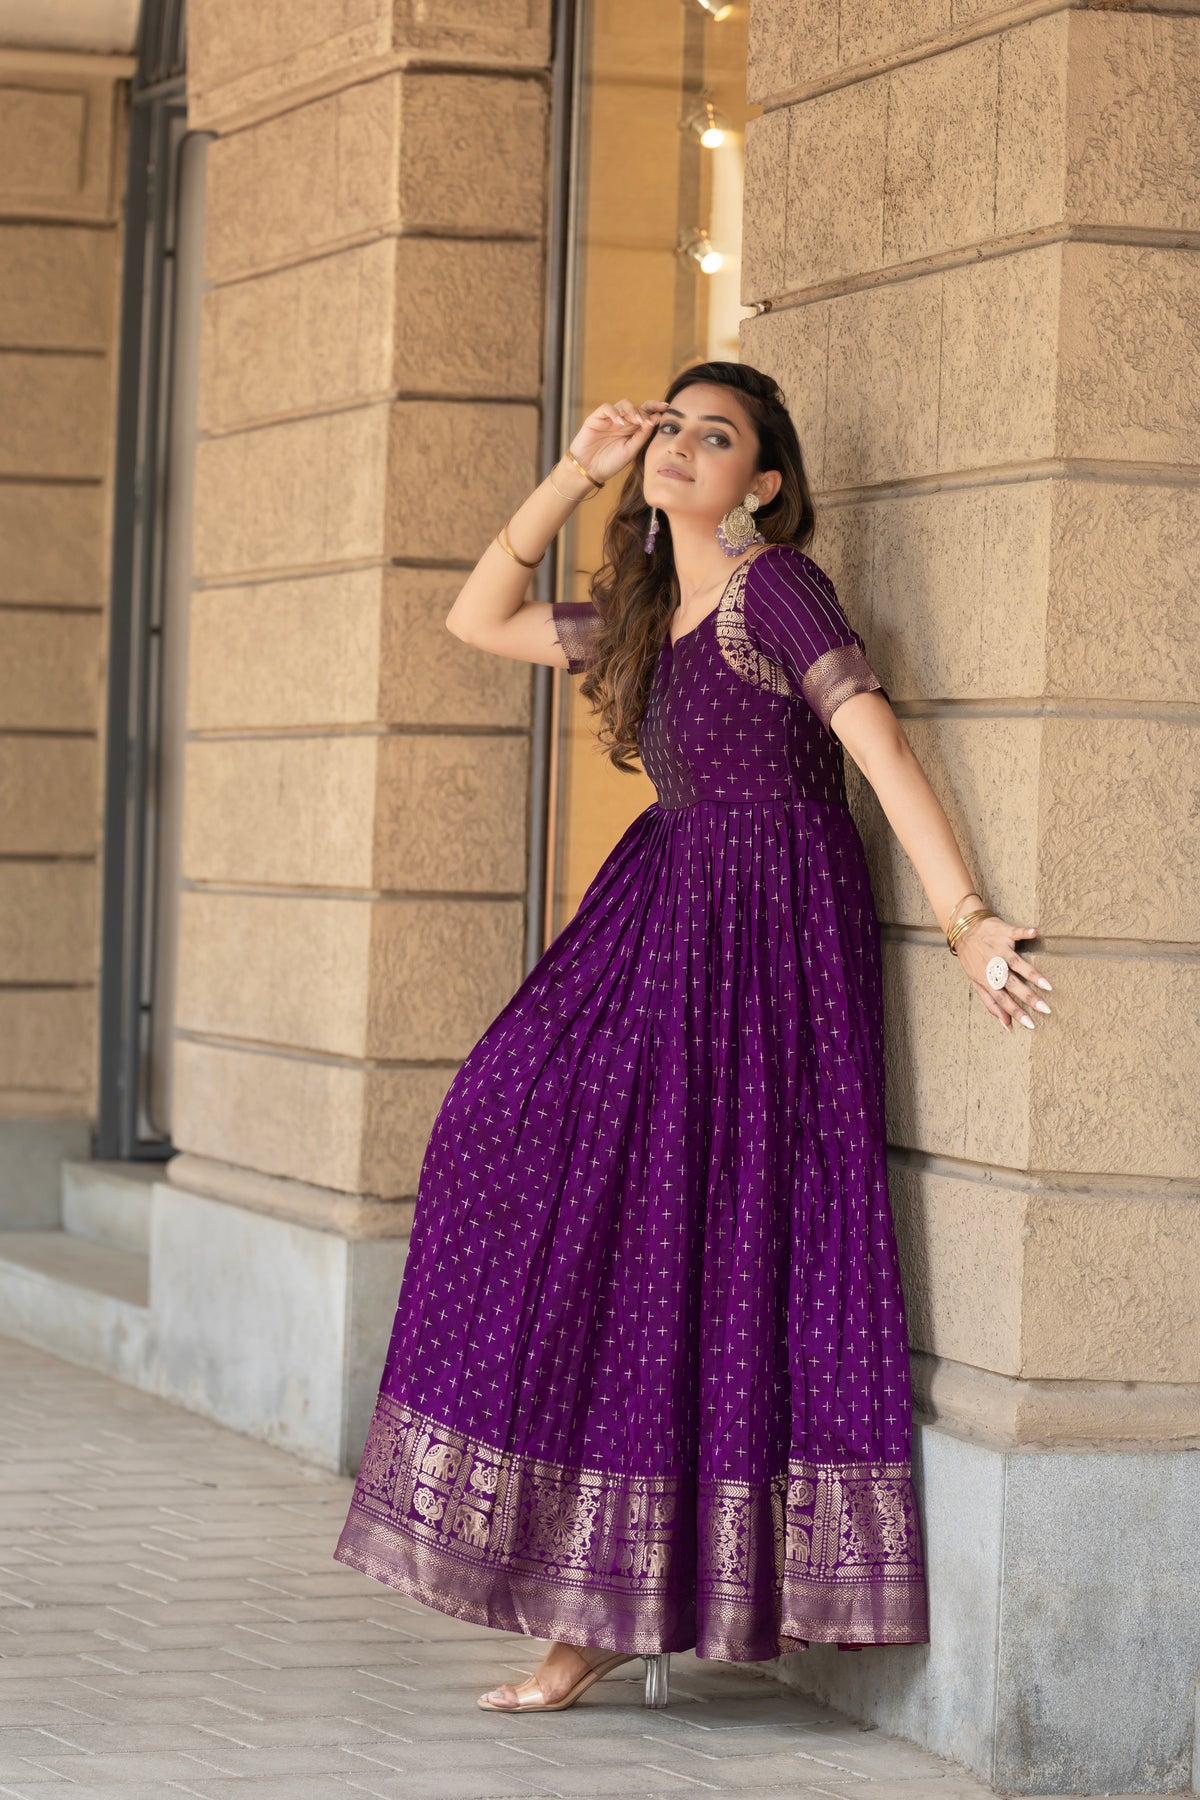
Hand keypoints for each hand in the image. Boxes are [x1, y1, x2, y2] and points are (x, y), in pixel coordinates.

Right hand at [567, 398, 668, 484]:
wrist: (589, 471)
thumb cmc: (610, 463)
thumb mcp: (631, 451)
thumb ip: (642, 436)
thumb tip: (656, 419)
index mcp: (632, 429)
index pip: (646, 413)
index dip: (656, 407)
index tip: (666, 407)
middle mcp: (622, 421)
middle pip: (637, 406)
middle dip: (645, 411)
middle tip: (649, 421)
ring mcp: (610, 419)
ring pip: (624, 404)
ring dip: (632, 411)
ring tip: (637, 421)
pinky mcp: (596, 418)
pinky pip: (607, 408)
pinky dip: (615, 413)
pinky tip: (620, 423)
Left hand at [954, 914, 1052, 1032]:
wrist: (964, 929)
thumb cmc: (972, 959)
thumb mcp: (976, 982)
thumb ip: (991, 1003)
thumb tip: (1006, 1024)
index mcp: (987, 979)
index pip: (1003, 1000)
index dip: (1016, 1012)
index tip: (1031, 1024)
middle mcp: (994, 966)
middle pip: (1013, 984)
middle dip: (1029, 998)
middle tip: (1046, 1009)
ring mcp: (1000, 949)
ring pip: (1017, 963)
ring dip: (1032, 974)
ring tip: (1047, 985)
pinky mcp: (1005, 933)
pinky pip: (1016, 933)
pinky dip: (1024, 933)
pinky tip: (1034, 933)